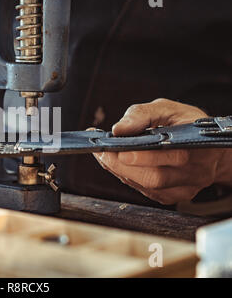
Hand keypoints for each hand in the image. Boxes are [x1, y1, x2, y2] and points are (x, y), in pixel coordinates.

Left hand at [93, 98, 231, 204]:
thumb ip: (142, 114)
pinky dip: (127, 177)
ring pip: (149, 187)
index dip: (142, 154)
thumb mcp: (166, 108)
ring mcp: (186, 187)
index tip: (116, 145)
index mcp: (200, 145)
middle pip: (156, 177)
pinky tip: (117, 164)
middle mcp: (197, 171)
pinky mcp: (173, 196)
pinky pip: (146, 192)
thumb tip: (118, 129)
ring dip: (121, 171)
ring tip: (104, 155)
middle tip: (102, 152)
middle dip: (123, 165)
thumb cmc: (184, 123)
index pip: (173, 154)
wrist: (204, 145)